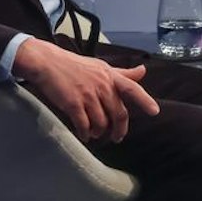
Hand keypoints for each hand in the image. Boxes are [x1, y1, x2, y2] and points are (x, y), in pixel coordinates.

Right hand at [13, 39, 159, 142]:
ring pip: (101, 122)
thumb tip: (143, 71)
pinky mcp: (73, 104)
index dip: (145, 100)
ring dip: (99, 132)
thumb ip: (122, 73)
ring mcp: (88, 95)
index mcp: (110, 76)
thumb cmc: (74, 65)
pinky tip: (84, 135)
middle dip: (119, 130)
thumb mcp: (101, 66)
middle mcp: (102, 86)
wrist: (47, 62)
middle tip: (116, 138)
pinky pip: (84, 125)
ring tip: (95, 134)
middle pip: (118, 113)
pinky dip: (85, 133)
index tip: (154, 112)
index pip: (132, 88)